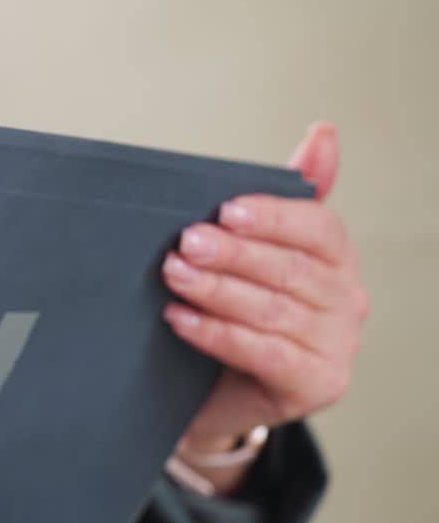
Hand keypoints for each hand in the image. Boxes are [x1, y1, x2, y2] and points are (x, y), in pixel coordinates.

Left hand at [161, 122, 369, 460]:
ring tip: (174, 275)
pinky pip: (265, 353)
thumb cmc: (230, 312)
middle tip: (186, 242)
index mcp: (336, 259)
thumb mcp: (249, 251)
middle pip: (292, 269)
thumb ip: (280, 198)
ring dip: (218, 291)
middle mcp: (348, 301)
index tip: (226, 210)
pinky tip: (180, 320)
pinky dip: (218, 334)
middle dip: (234, 254)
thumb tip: (325, 131)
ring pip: (274, 311)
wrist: (210, 391)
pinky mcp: (317, 385)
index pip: (319, 228)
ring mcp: (337, 347)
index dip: (274, 216)